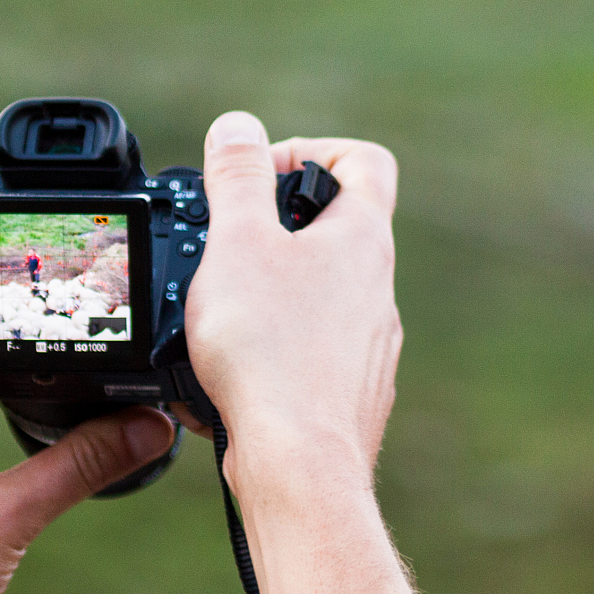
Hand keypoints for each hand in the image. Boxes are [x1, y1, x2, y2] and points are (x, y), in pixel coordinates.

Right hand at [185, 110, 402, 495]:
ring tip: (216, 314)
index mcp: (362, 239)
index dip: (311, 150)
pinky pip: (308, 354)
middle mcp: (377, 289)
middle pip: (334, 231)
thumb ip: (238, 178)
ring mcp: (368, 346)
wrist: (299, 467)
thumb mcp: (238, 242)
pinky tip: (226, 372)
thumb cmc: (272, 353)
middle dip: (271, 232)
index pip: (363, 160)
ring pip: (319, 298)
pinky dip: (270, 351)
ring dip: (267, 294)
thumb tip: (239, 127)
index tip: (260, 178)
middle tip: (222, 247)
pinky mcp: (347, 395)